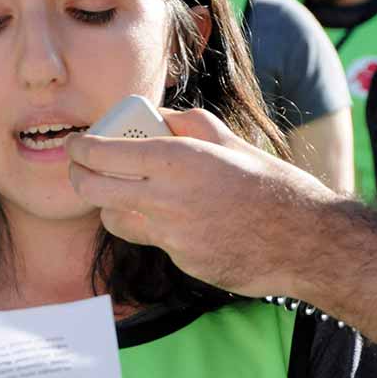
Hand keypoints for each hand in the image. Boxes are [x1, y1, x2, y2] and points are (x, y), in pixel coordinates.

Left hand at [65, 108, 334, 297]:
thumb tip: (157, 117)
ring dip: (110, 207)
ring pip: (115, 220)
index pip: (104, 153)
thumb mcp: (231, 142)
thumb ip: (189, 125)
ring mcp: (170, 235)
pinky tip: (175, 220)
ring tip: (123, 194)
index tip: (74, 145)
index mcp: (177, 160)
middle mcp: (166, 198)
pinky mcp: (179, 260)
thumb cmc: (271, 186)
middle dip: (77, 177)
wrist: (302, 241)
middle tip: (79, 170)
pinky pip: (151, 241)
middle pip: (93, 190)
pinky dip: (152, 228)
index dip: (80, 149)